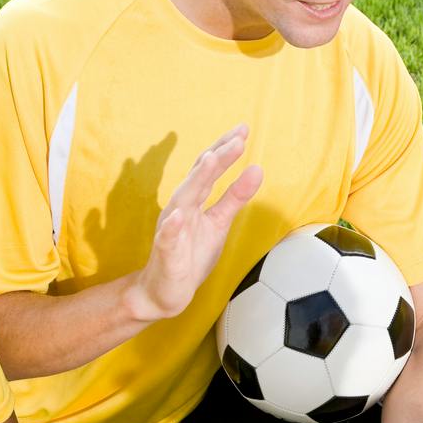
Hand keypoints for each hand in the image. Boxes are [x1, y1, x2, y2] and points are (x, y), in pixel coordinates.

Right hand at [124, 125, 264, 321]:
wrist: (166, 292)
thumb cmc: (191, 254)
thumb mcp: (219, 223)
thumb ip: (235, 196)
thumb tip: (256, 168)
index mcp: (193, 200)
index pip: (208, 169)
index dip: (225, 149)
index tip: (242, 130)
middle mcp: (179, 209)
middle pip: (197, 178)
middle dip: (216, 157)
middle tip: (237, 139)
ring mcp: (170, 230)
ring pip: (181, 200)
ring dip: (195, 180)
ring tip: (211, 160)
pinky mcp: (166, 253)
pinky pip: (166, 238)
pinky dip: (171, 226)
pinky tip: (177, 216)